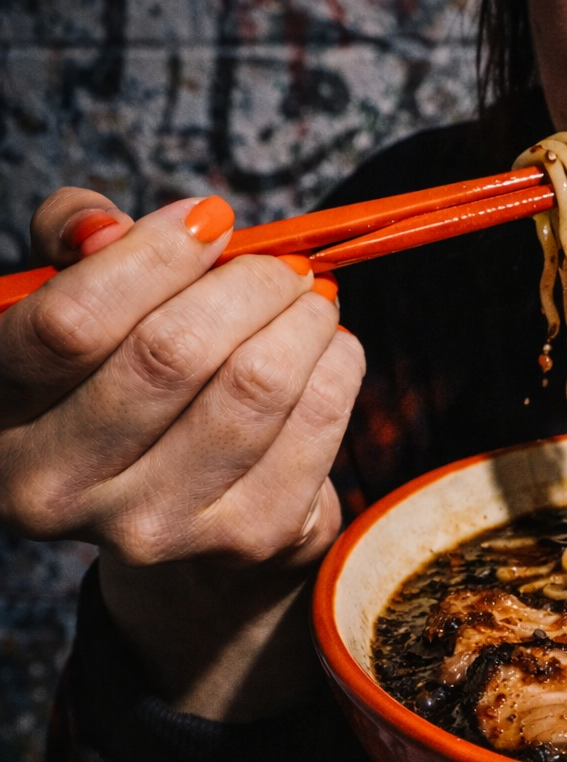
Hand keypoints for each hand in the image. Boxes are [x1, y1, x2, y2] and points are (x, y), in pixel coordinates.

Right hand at [0, 189, 363, 718]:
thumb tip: (102, 226)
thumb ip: (75, 247)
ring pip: (255, 387)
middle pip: (173, 354)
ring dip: (303, 321)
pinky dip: (338, 367)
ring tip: (312, 299)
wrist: (178, 516)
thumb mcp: (78, 309)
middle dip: (247, 285)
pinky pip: (316, 424)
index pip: (69, 326)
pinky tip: (330, 349)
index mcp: (0, 418)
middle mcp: (55, 489)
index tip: (210, 220)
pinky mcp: (246, 540)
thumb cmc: (123, 384)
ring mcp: (152, 527)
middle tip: (282, 264)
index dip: (150, 258)